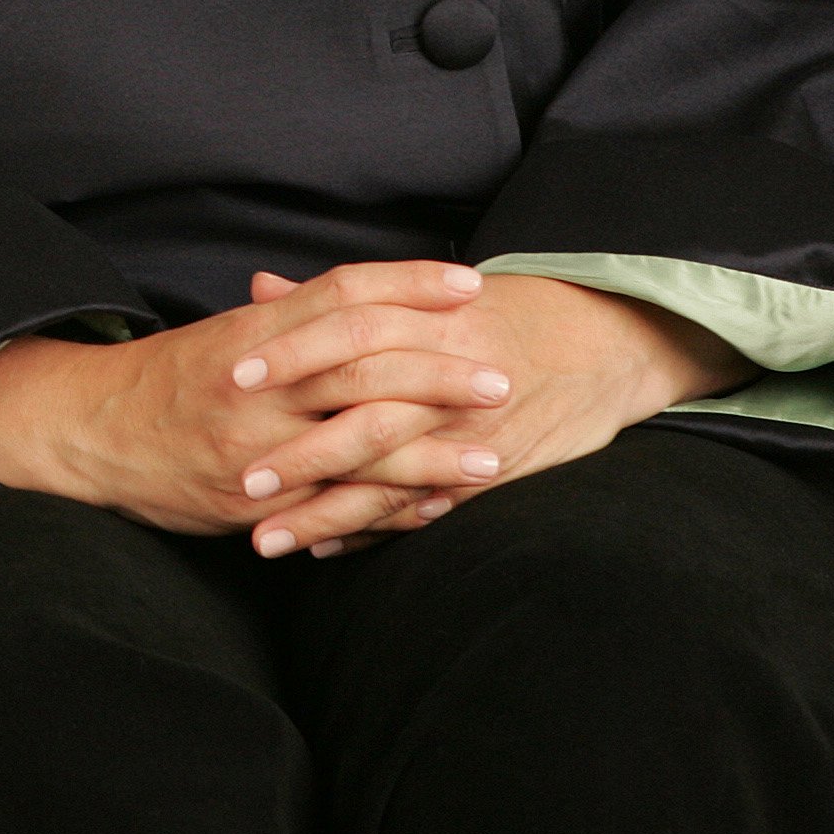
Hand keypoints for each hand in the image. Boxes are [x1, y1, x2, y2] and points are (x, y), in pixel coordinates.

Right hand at [0, 262, 516, 539]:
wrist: (89, 433)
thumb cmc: (166, 380)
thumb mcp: (225, 336)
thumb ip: (289, 319)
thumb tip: (354, 298)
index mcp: (254, 333)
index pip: (343, 294)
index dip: (409, 285)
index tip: (469, 286)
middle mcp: (258, 384)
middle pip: (363, 364)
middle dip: (438, 369)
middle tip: (499, 372)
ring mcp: (258, 445)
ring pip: (358, 441)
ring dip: (433, 449)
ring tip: (493, 451)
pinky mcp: (256, 501)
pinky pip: (336, 505)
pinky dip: (390, 505)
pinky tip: (436, 507)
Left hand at [227, 272, 751, 556]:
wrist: (602, 342)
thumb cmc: (495, 314)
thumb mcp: (423, 295)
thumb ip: (339, 299)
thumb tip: (259, 287)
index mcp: (424, 320)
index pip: (347, 333)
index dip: (289, 355)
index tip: (231, 379)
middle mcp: (448, 376)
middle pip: (364, 413)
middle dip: (299, 453)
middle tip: (239, 479)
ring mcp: (472, 430)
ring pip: (391, 477)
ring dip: (325, 511)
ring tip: (265, 537)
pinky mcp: (493, 472)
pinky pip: (426, 508)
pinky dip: (374, 529)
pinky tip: (325, 545)